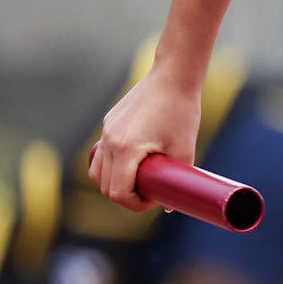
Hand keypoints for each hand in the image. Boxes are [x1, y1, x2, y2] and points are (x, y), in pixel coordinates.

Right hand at [91, 62, 202, 211]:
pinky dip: (113, 166)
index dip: (135, 205)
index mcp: (125, 149)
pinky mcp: (108, 123)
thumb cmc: (182, 111)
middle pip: (104, 186)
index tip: (154, 200)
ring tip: (141, 181)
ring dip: (115, 183)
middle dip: (125, 196)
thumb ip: (176, 180)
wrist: (173, 77)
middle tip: (151, 193)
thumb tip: (169, 206)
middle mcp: (110, 141)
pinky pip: (103, 154)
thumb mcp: (185, 151)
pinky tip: (135, 164)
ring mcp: (106, 131)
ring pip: (98, 171)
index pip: (118, 192)